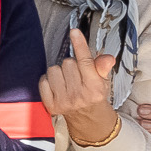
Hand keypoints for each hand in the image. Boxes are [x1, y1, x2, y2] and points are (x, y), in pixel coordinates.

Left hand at [39, 28, 122, 148]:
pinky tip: (57, 87)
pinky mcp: (51, 105)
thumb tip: (107, 58)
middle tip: (76, 75)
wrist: (87, 119)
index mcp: (94, 87)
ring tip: (66, 81)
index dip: (80, 45)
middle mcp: (79, 95)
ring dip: (59, 72)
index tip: (74, 31)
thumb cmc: (94, 95)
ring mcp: (63, 101)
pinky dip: (48, 81)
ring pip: (53, 70)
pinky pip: (43, 81)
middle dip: (71, 65)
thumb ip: (102, 67)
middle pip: (67, 62)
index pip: (86, 62)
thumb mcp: (103, 81)